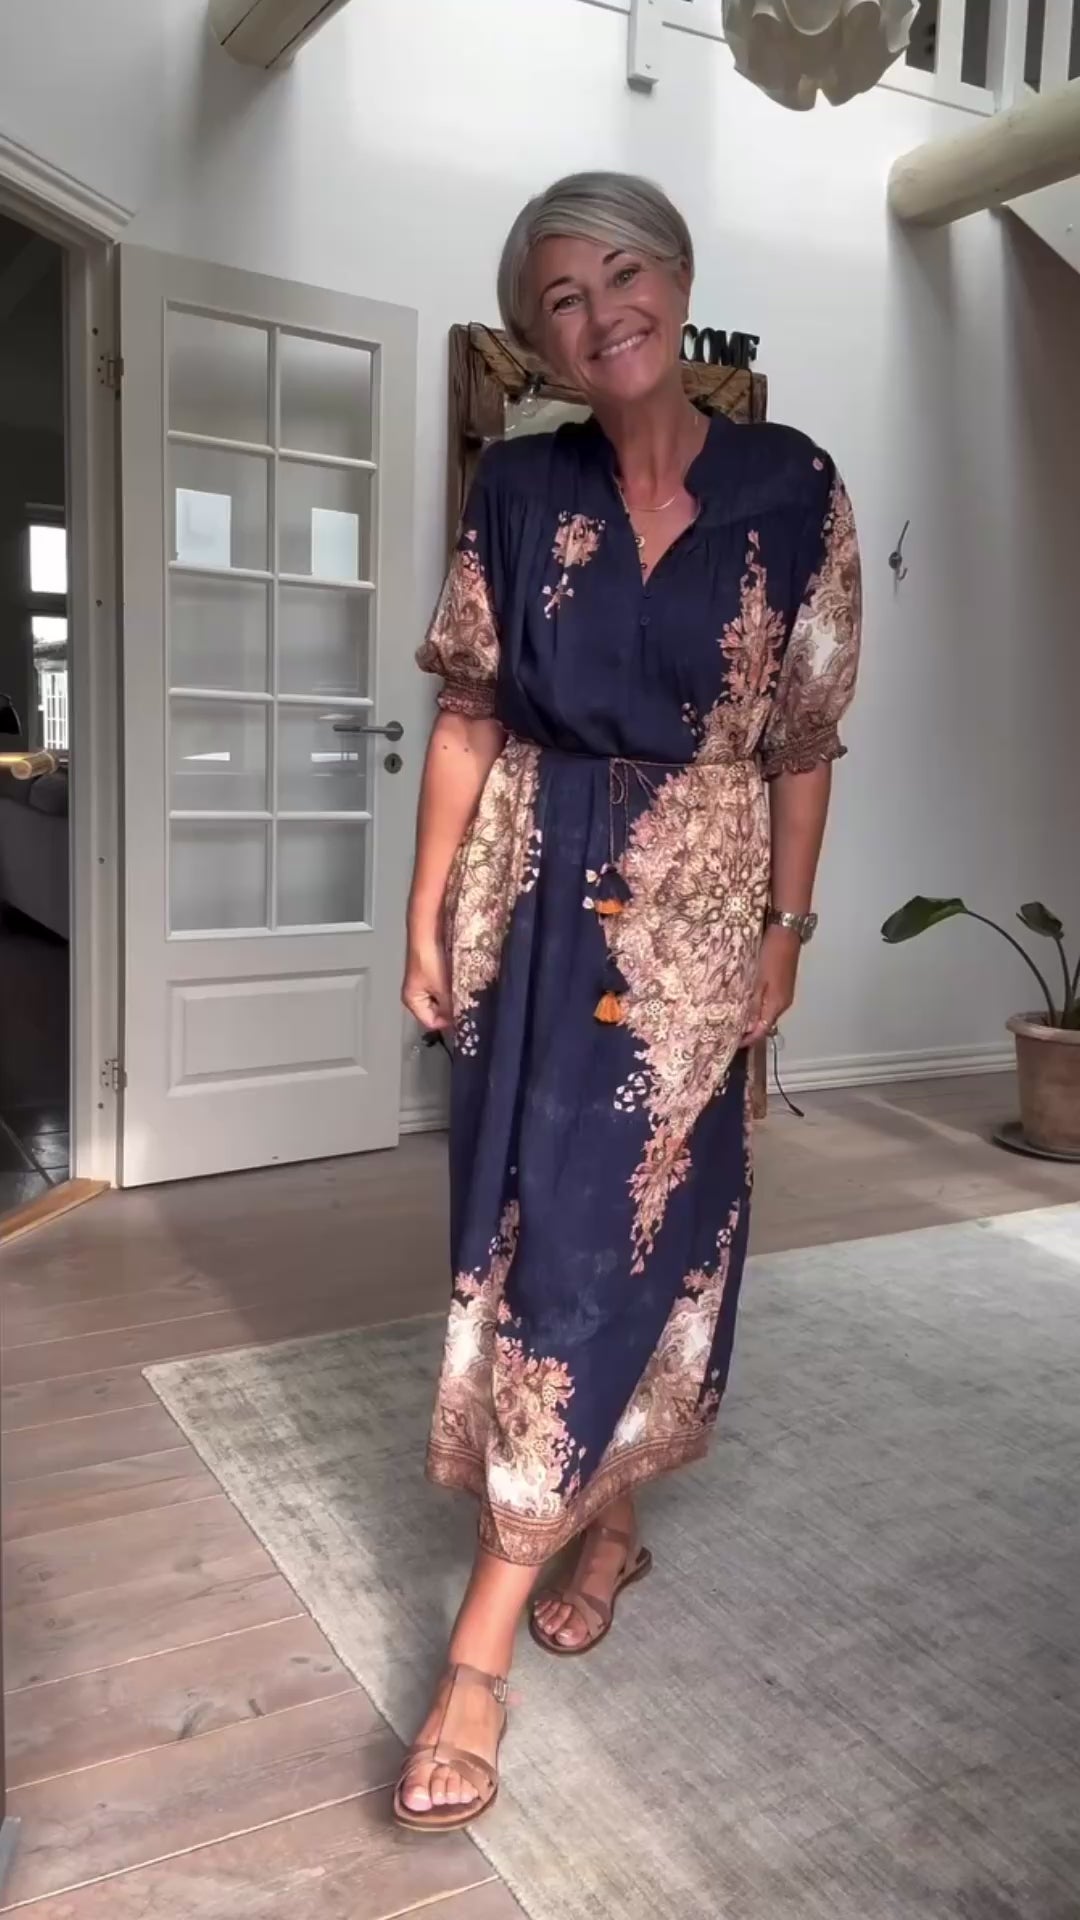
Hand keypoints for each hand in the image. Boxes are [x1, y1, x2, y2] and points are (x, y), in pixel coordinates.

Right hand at [402, 935, 452, 1032]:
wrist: (428, 933)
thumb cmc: (428, 957)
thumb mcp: (442, 988)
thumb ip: (450, 1007)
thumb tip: (459, 1018)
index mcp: (412, 1000)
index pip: (431, 1022)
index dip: (447, 1021)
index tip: (461, 1015)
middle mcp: (416, 994)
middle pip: (437, 1012)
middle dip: (450, 1007)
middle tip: (462, 1000)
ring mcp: (424, 983)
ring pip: (442, 999)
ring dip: (452, 995)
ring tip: (459, 987)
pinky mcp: (432, 973)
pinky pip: (445, 987)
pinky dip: (452, 985)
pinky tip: (457, 979)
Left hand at [742, 926, 800, 1047]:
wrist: (786, 932)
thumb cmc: (771, 954)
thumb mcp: (758, 980)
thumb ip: (753, 1004)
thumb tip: (747, 1027)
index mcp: (777, 1004)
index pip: (762, 1031)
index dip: (748, 1039)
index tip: (732, 1042)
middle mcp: (783, 1003)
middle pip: (764, 1023)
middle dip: (748, 1028)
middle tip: (727, 1029)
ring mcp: (783, 993)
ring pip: (766, 1012)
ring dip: (751, 1016)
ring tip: (732, 1016)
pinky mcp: (782, 984)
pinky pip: (768, 1002)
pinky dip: (756, 1005)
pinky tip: (744, 1000)